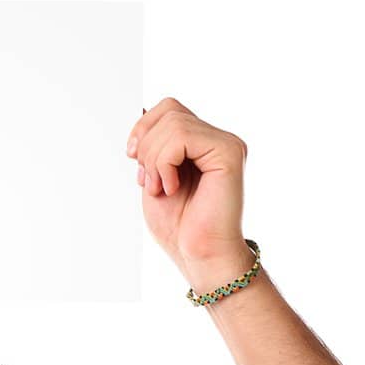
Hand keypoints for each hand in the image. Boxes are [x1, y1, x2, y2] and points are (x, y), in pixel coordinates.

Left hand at [126, 98, 249, 285]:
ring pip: (173, 123)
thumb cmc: (180, 227)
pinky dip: (165, 163)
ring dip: (154, 159)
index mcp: (202, 143)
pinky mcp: (229, 153)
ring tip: (161, 188)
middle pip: (168, 110)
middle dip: (146, 146)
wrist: (200, 256)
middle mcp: (218, 139)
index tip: (134, 160)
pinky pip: (182, 137)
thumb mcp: (153, 176)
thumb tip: (141, 111)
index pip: (168, 108)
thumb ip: (152, 145)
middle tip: (149, 181)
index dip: (143, 128)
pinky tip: (172, 187)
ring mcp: (226, 144)